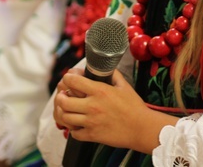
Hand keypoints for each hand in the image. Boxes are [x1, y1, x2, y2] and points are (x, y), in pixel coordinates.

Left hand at [53, 69, 176, 152]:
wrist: (142, 128)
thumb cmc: (134, 107)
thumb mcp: (124, 85)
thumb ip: (112, 74)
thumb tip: (104, 67)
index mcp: (99, 91)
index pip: (71, 81)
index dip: (67, 78)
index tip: (69, 80)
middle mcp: (92, 106)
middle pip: (63, 100)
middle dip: (60, 97)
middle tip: (64, 96)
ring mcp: (91, 122)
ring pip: (65, 117)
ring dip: (63, 112)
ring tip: (68, 110)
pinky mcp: (93, 135)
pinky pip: (74, 133)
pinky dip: (73, 129)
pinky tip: (78, 124)